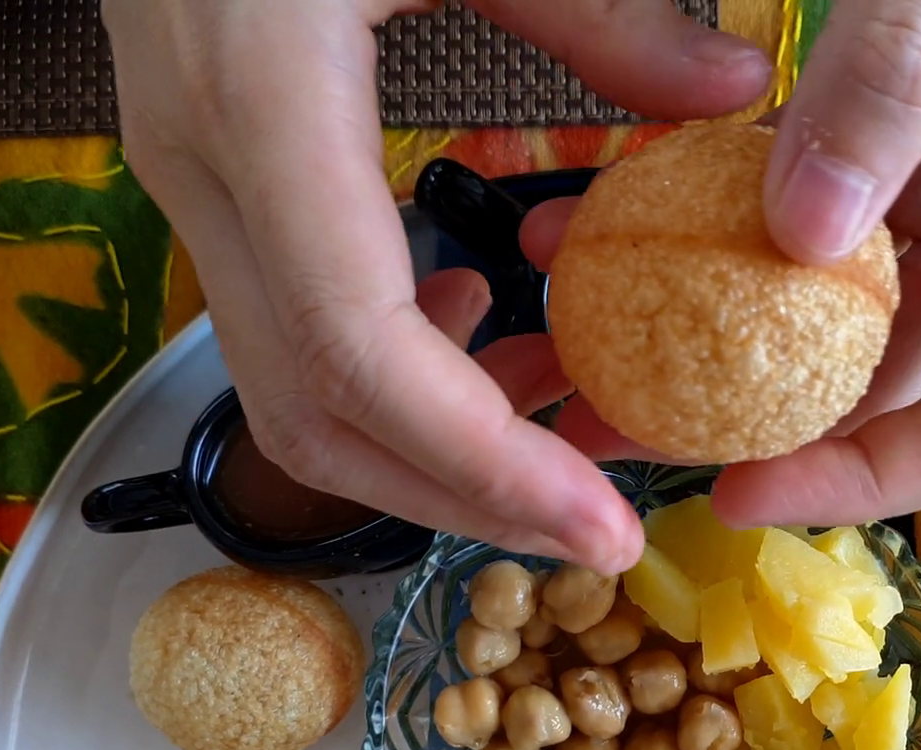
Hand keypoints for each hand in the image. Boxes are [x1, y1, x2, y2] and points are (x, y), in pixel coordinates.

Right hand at [102, 0, 771, 572]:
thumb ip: (597, 8)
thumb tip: (732, 91)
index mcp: (259, 102)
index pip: (359, 353)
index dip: (484, 464)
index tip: (605, 527)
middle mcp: (201, 168)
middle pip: (313, 415)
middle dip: (462, 498)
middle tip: (600, 526)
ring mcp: (188, 180)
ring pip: (291, 392)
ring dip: (430, 446)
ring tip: (569, 422)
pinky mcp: (208, 175)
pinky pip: (292, 322)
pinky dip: (396, 368)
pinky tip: (487, 315)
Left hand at [535, 0, 920, 527]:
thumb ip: (897, 80)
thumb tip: (808, 238)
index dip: (875, 482)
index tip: (740, 487)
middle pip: (878, 387)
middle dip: (744, 430)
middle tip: (607, 428)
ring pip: (810, 313)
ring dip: (692, 342)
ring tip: (567, 348)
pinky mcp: (871, 142)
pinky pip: (777, 221)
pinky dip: (687, 236)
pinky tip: (581, 220)